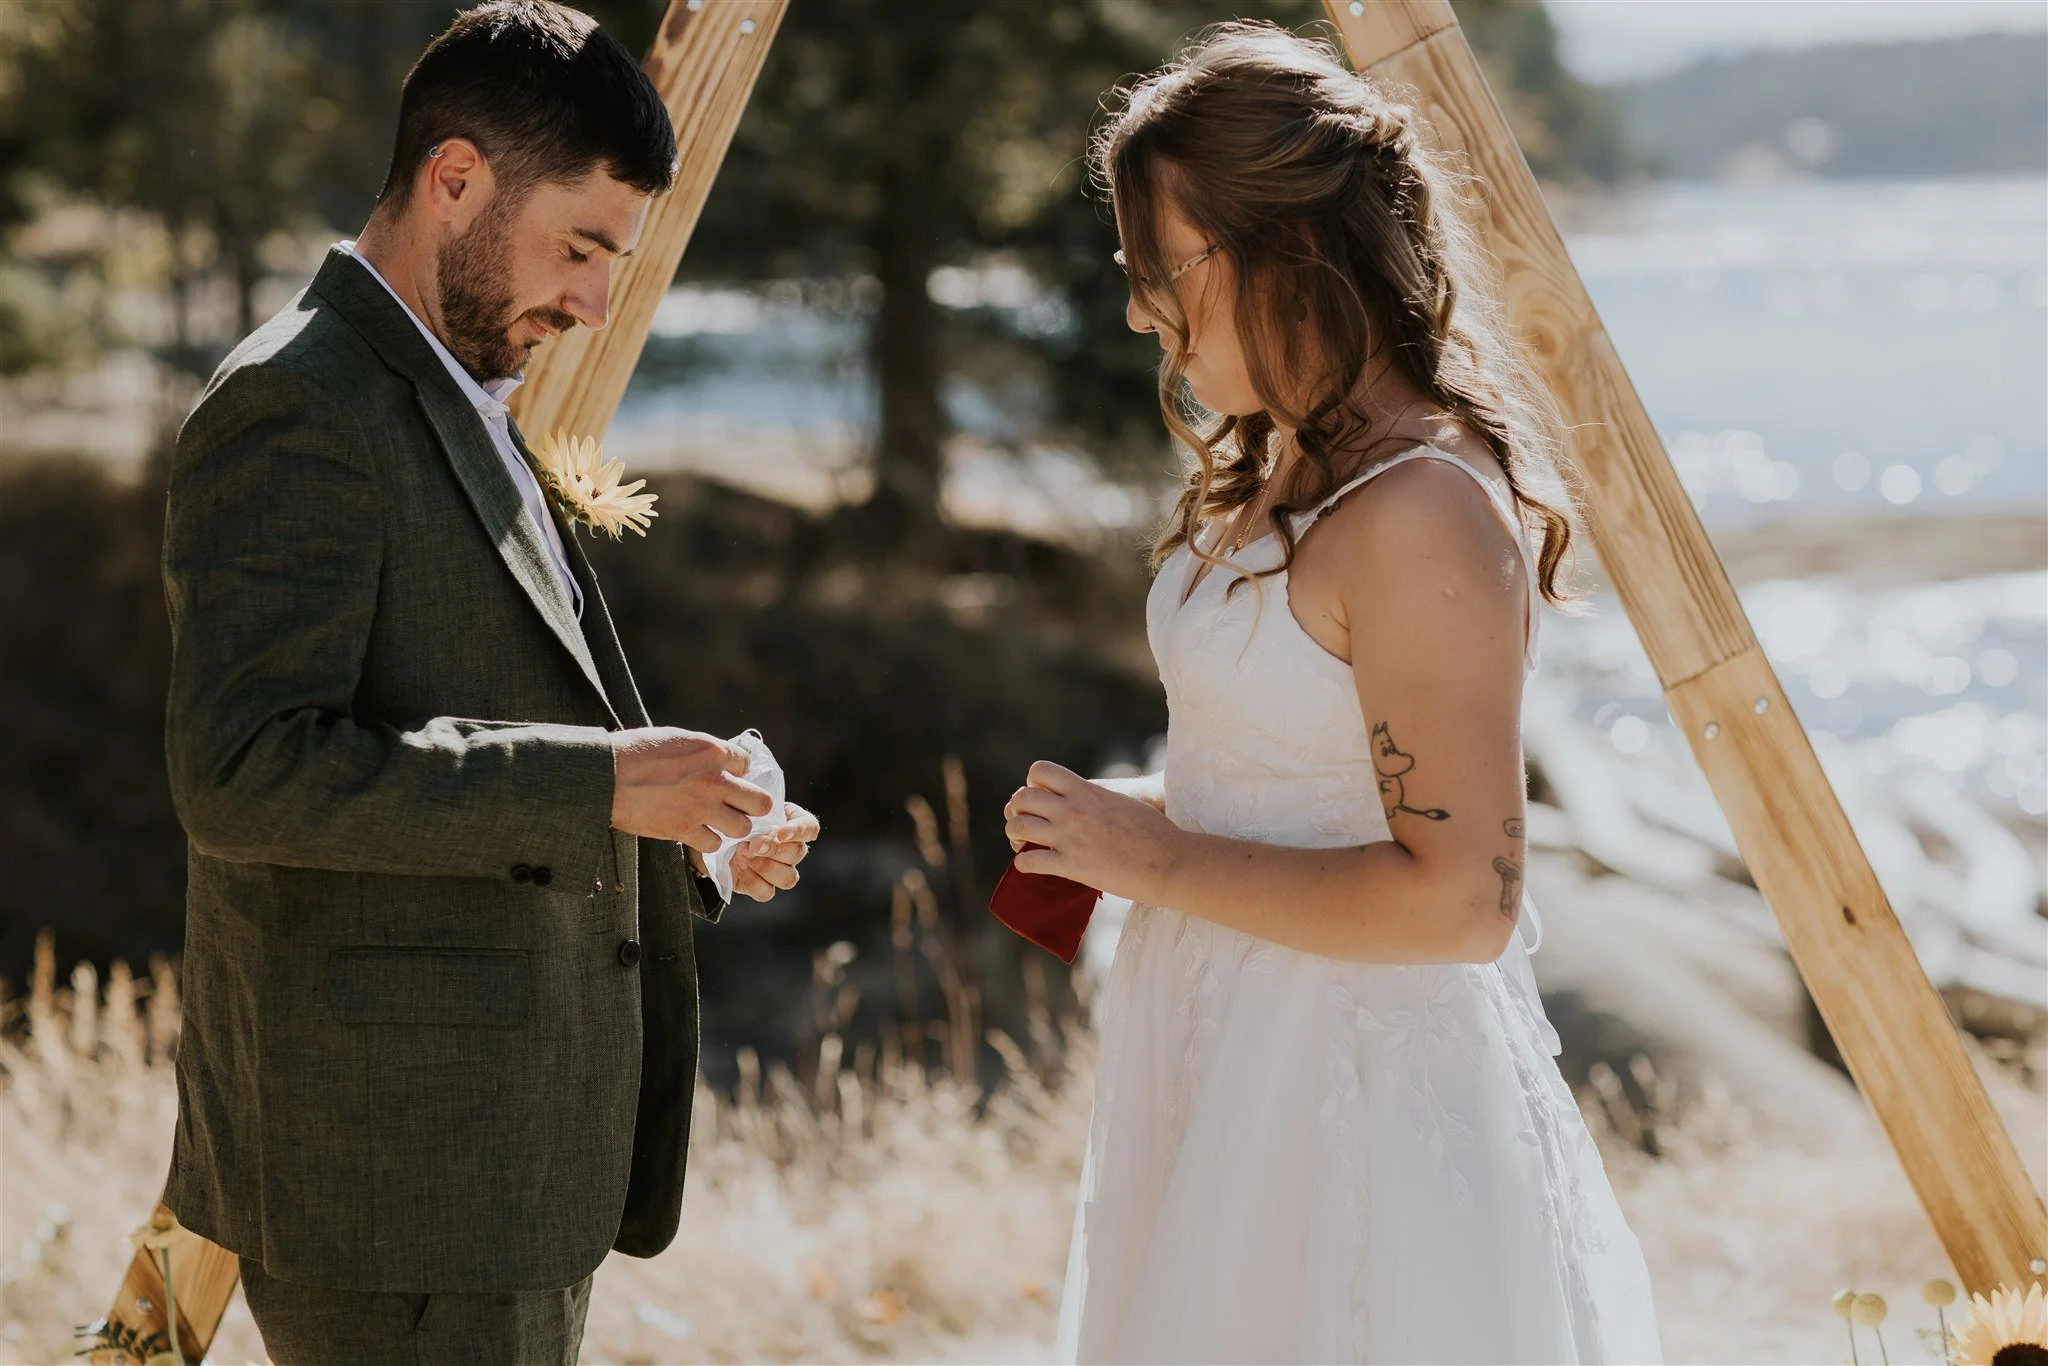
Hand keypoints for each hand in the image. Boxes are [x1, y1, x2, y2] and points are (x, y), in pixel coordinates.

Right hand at [610, 727, 775, 851]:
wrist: (606, 776)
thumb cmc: (634, 752)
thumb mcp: (676, 739)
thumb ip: (702, 751)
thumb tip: (716, 761)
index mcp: (712, 751)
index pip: (747, 763)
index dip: (740, 771)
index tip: (731, 776)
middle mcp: (715, 780)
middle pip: (760, 802)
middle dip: (753, 805)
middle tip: (740, 806)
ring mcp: (702, 808)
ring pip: (741, 829)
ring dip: (732, 827)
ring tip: (719, 823)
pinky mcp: (684, 831)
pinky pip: (713, 845)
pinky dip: (707, 842)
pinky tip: (697, 834)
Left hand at [725, 802, 820, 902]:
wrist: (717, 835)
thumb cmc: (736, 814)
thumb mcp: (746, 805)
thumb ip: (757, 808)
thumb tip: (760, 817)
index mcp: (795, 824)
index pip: (810, 828)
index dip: (797, 832)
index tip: (778, 833)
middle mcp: (793, 850)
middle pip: (797, 853)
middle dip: (773, 849)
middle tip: (751, 844)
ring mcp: (781, 871)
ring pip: (788, 878)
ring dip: (764, 866)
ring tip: (741, 853)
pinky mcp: (764, 888)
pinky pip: (766, 892)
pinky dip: (751, 880)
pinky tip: (738, 866)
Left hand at [1003, 760, 1183, 901]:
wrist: (1168, 861)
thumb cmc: (1155, 830)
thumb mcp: (1123, 801)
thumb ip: (1098, 798)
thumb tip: (1092, 799)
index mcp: (1086, 790)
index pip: (1040, 771)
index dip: (1035, 783)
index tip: (1043, 797)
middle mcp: (1072, 809)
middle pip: (1022, 798)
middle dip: (1020, 809)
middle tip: (1028, 821)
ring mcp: (1068, 837)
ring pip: (1018, 826)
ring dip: (1015, 834)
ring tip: (1023, 842)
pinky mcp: (1069, 865)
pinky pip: (1028, 861)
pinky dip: (1023, 864)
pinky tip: (1030, 865)